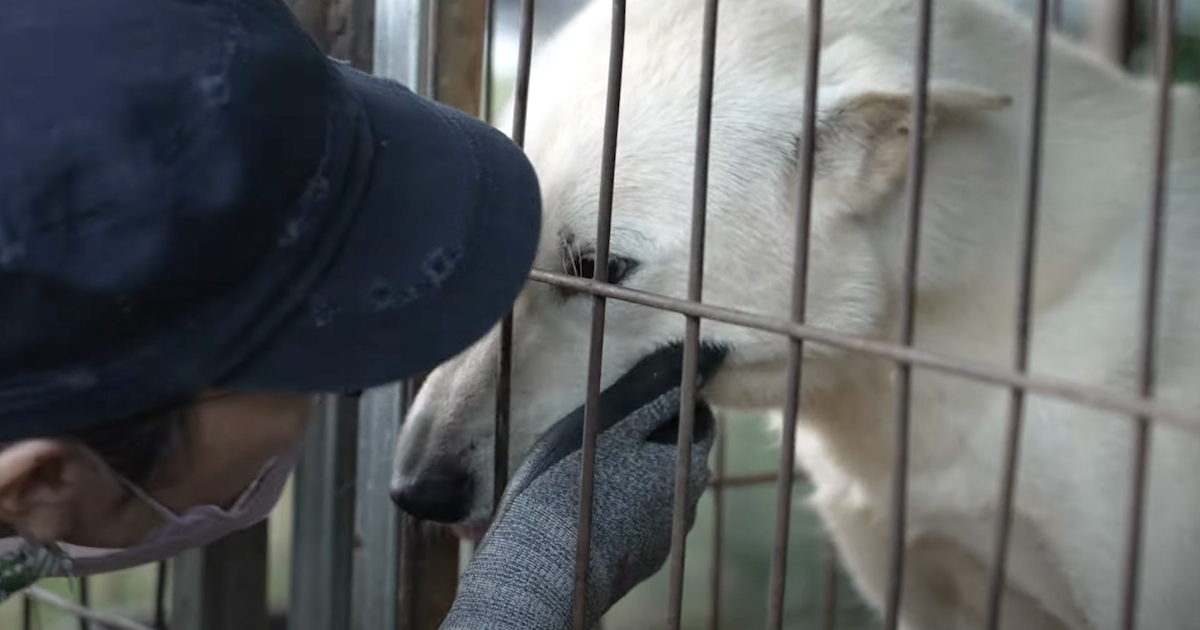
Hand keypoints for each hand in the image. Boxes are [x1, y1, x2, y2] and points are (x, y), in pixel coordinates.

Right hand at [439, 343, 723, 629]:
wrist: (548, 564)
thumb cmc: (575, 484)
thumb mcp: (611, 429)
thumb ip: (654, 402)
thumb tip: (687, 376)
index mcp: (686, 465)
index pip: (701, 423)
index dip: (683, 402)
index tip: (660, 391)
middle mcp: (687, 503)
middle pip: (686, 458)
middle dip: (667, 438)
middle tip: (629, 423)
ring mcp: (667, 536)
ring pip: (667, 492)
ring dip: (650, 474)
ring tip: (611, 463)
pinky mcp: (645, 558)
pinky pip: (648, 521)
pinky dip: (635, 505)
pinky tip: (603, 502)